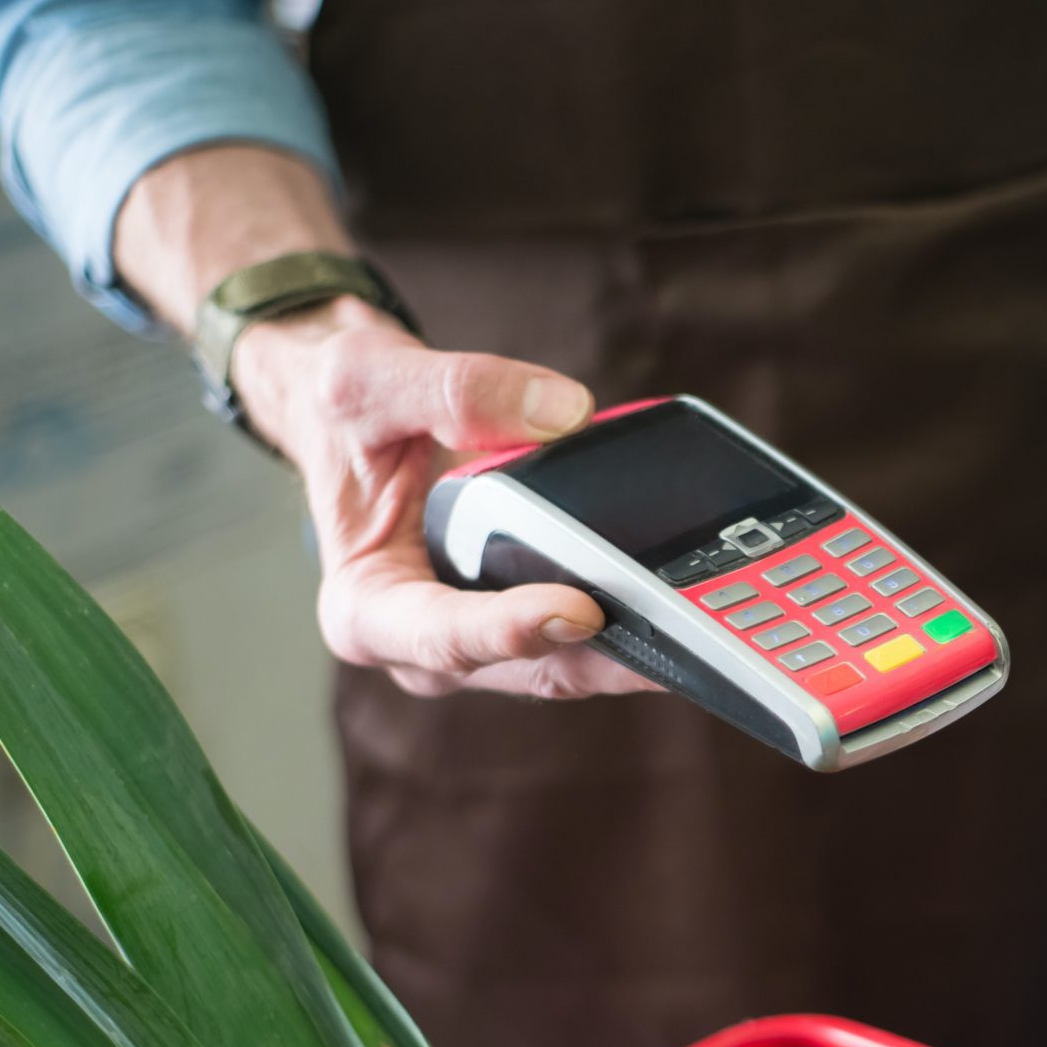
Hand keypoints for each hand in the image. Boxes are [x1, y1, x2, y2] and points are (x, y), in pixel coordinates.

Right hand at [234, 299, 656, 699]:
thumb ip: (457, 389)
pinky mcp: (522, 623)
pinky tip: (687, 601)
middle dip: (600, 655)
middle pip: (524, 666)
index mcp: (366, 609)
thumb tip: (564, 411)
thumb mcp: (369, 380)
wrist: (352, 420)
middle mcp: (422, 647)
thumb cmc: (344, 412)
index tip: (576, 610)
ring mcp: (478, 644)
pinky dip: (634, 621)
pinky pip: (586, 639)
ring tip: (702, 627)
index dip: (509, 630)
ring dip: (633, 650)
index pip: (442, 636)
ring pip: (567, 665)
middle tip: (676, 631)